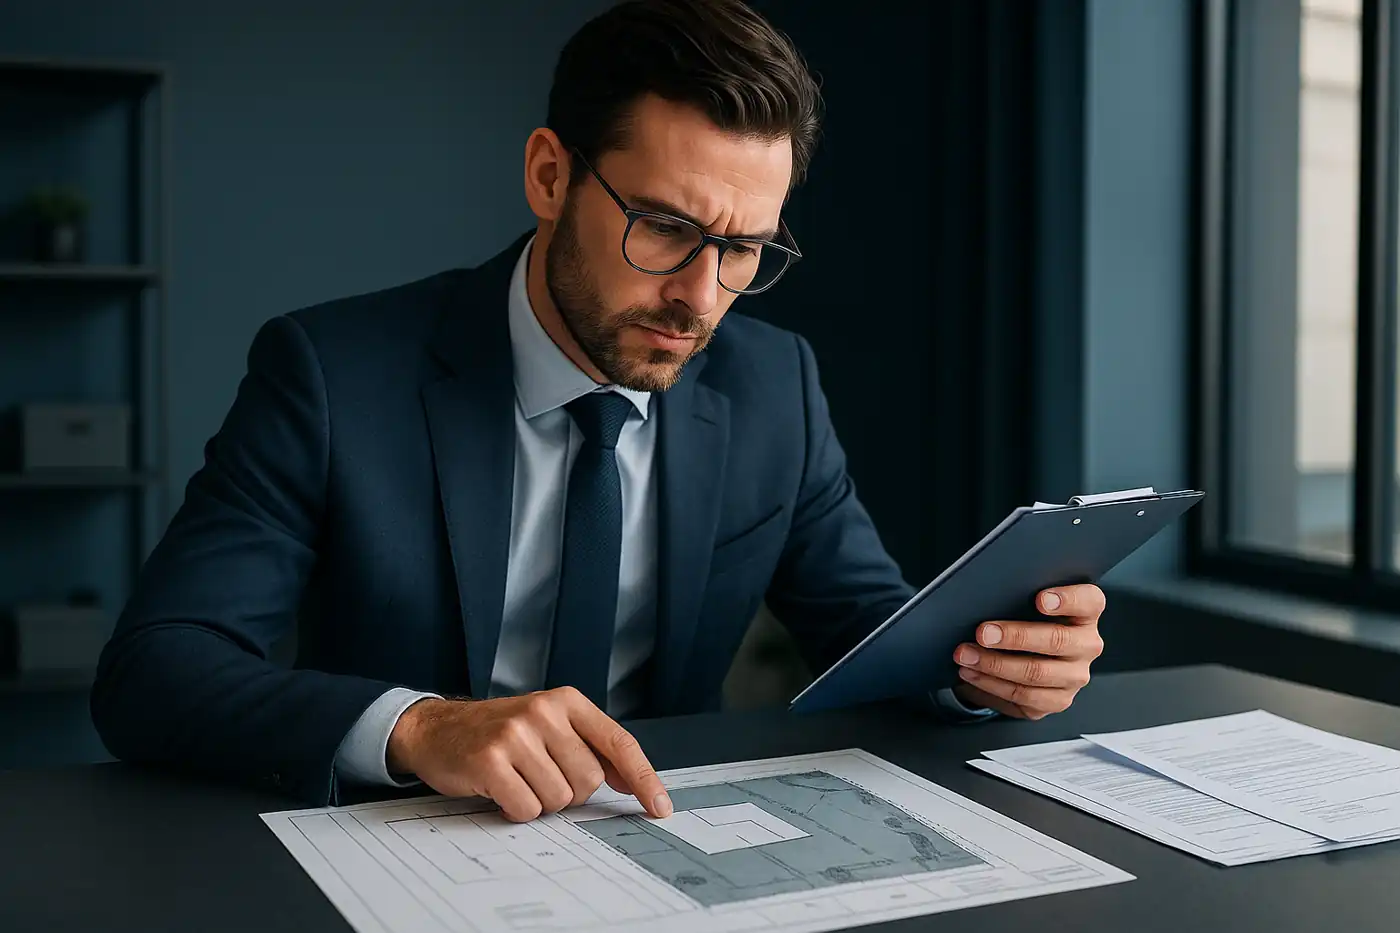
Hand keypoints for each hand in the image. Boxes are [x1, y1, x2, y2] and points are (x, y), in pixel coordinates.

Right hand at [386, 686, 672, 822]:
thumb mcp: (548, 725)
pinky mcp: (490, 760)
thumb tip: (631, 781)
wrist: (436, 728)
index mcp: (566, 701)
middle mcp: (544, 712)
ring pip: (559, 799)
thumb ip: (589, 747)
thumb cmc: (500, 732)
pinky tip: (500, 790)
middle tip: (539, 776)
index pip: (619, 743)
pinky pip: (527, 809)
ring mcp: (516, 735)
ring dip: (540, 802)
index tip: (660, 807)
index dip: (644, 779)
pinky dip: (516, 810)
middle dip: (569, 792)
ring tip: (517, 779)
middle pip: (589, 781)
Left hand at [951, 584, 1104, 719]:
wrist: (1029, 658)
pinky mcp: (1058, 699)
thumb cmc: (1026, 621)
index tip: (1041, 599)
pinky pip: (1024, 695)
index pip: (1089, 601)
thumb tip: (983, 597)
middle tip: (983, 633)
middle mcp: (1086, 645)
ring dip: (995, 664)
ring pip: (1037, 672)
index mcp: (1085, 614)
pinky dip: (992, 684)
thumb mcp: (1027, 604)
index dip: (1067, 599)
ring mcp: (1075, 675)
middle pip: (1057, 640)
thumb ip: (1020, 596)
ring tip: (967, 655)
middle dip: (1015, 637)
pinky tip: (973, 673)